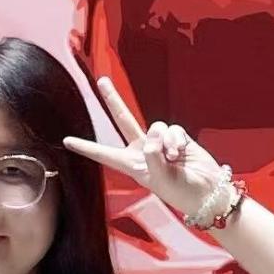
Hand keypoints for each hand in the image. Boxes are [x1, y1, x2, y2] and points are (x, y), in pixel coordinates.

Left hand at [64, 76, 227, 220]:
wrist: (207, 191)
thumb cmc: (182, 192)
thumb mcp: (161, 180)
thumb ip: (152, 157)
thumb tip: (151, 138)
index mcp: (131, 165)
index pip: (104, 154)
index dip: (85, 147)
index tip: (66, 141)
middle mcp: (142, 151)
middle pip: (123, 120)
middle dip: (113, 100)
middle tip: (101, 81)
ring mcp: (159, 142)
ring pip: (156, 126)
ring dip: (165, 141)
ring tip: (173, 158)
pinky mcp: (176, 138)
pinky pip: (172, 129)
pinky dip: (177, 140)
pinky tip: (181, 153)